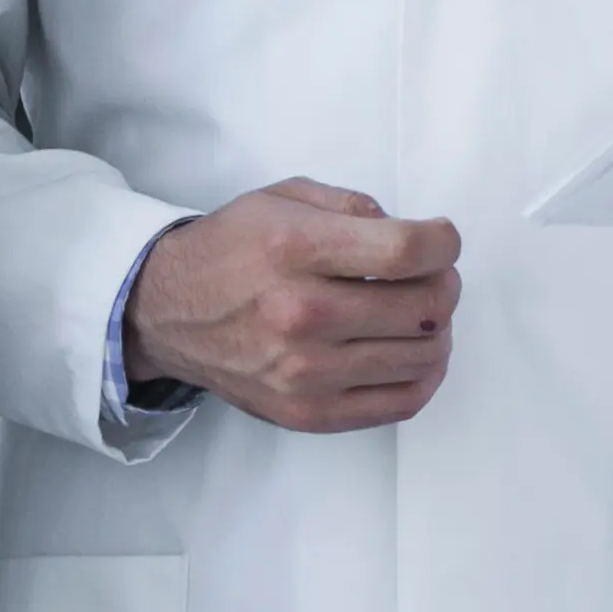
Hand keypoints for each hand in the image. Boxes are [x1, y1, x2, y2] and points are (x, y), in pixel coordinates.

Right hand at [125, 178, 461, 432]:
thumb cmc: (231, 250)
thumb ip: (355, 206)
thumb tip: (416, 237)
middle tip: (432, 274)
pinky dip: (424, 374)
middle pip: (425, 307)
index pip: (407, 251)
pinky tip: (412, 350)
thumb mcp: (285, 198)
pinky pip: (401, 402)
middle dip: (444, 282)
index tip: (442, 238)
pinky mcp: (310, 413)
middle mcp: (302, 315)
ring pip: (423, 356)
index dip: (445, 241)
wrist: (167, 314)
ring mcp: (306, 373)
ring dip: (438, 328)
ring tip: (419, 312)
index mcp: (296, 250)